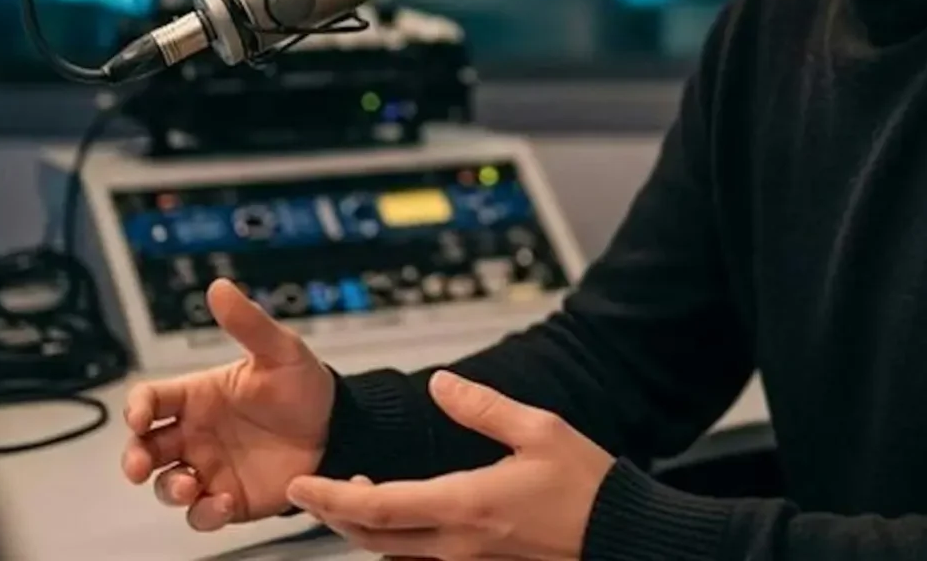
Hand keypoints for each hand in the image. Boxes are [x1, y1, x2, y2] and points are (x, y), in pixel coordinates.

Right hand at [120, 278, 334, 530]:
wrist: (338, 429)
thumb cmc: (303, 386)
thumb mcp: (279, 350)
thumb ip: (248, 323)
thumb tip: (220, 287)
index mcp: (199, 396)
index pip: (150, 399)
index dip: (136, 407)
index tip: (139, 417)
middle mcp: (196, 434)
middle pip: (145, 447)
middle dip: (134, 458)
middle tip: (140, 465)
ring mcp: (210, 468)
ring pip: (168, 484)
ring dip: (168, 489)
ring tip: (189, 486)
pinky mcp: (230, 498)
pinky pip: (203, 513)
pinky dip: (205, 513)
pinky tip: (223, 502)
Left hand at [284, 371, 613, 560]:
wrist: (625, 537)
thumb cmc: (587, 488)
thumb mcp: (539, 430)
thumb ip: (482, 406)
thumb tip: (440, 383)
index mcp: (466, 505)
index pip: (378, 507)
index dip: (330, 498)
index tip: (301, 484)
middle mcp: (458, 546)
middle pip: (374, 539)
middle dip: (335, 515)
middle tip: (313, 489)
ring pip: (395, 556)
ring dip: (365, 530)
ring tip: (352, 498)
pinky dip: (398, 544)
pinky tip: (401, 520)